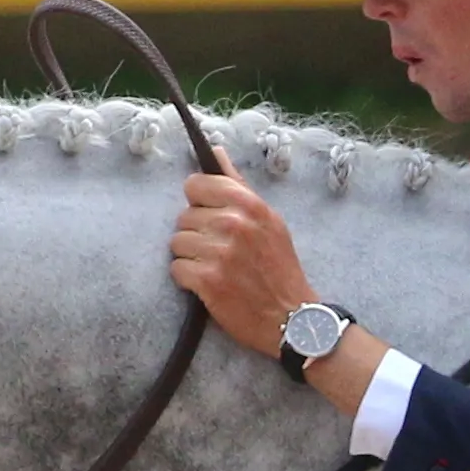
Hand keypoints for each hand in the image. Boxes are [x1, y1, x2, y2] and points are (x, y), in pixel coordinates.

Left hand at [169, 174, 316, 358]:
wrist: (292, 319)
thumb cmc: (279, 269)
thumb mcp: (269, 221)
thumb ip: (239, 186)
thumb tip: (215, 151)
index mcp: (250, 205)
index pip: (196, 185)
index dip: (199, 202)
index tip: (210, 218)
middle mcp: (234, 224)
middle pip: (184, 217)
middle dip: (197, 234)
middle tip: (219, 251)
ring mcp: (219, 253)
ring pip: (177, 243)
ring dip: (190, 258)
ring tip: (213, 268)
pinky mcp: (207, 281)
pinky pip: (177, 269)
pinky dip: (188, 280)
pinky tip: (208, 285)